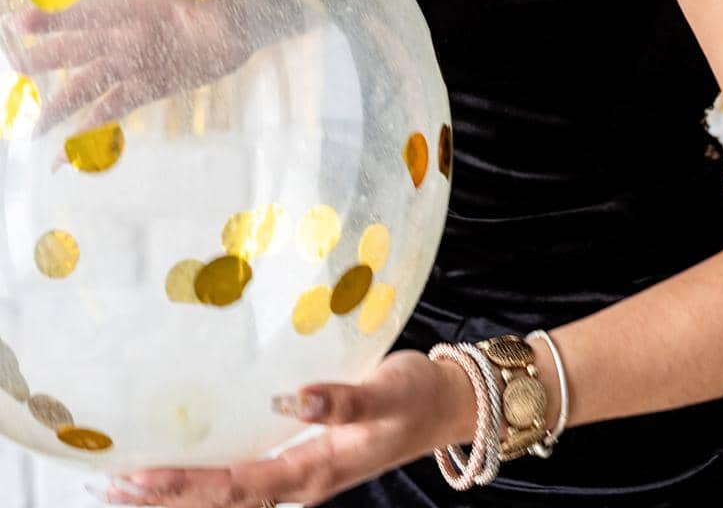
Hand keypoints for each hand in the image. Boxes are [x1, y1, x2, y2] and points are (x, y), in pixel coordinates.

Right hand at [1, 0, 256, 148]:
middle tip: (13, 65)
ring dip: (61, 106)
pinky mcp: (146, 88)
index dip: (56, 18)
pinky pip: (111, 111)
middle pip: (79, 49)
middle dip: (46, 58)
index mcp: (134, 7)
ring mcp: (133, 64)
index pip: (90, 13)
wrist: (241, 21)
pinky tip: (67, 156)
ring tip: (34, 129)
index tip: (19, 21)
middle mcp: (127, 37)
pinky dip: (90, 134)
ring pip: (87, 86)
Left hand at [88, 349, 476, 506]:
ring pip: (229, 495)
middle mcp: (301, 481)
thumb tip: (290, 400)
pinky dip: (207, 475)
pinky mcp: (302, 458)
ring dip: (180, 493)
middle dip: (167, 499)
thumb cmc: (416, 396)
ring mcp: (300, 474)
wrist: (444, 407)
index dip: (187, 486)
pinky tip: (187, 464)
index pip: (238, 486)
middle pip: (223, 502)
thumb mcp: (386, 391)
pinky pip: (244, 475)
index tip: (140, 477)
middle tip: (111, 487)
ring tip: (129, 485)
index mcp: (316, 469)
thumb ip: (342, 397)